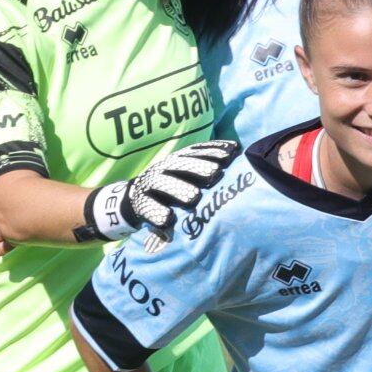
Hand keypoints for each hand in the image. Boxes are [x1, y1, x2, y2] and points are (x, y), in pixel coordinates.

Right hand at [77, 136, 236, 240]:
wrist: (133, 199)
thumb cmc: (171, 188)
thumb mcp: (186, 174)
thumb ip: (206, 168)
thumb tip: (238, 154)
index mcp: (176, 160)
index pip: (195, 151)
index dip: (212, 150)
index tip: (231, 152)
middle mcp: (163, 169)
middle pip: (180, 165)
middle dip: (198, 167)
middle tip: (215, 173)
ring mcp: (149, 185)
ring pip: (163, 184)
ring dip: (179, 189)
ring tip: (194, 198)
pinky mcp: (140, 204)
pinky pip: (148, 209)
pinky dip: (158, 214)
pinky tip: (168, 221)